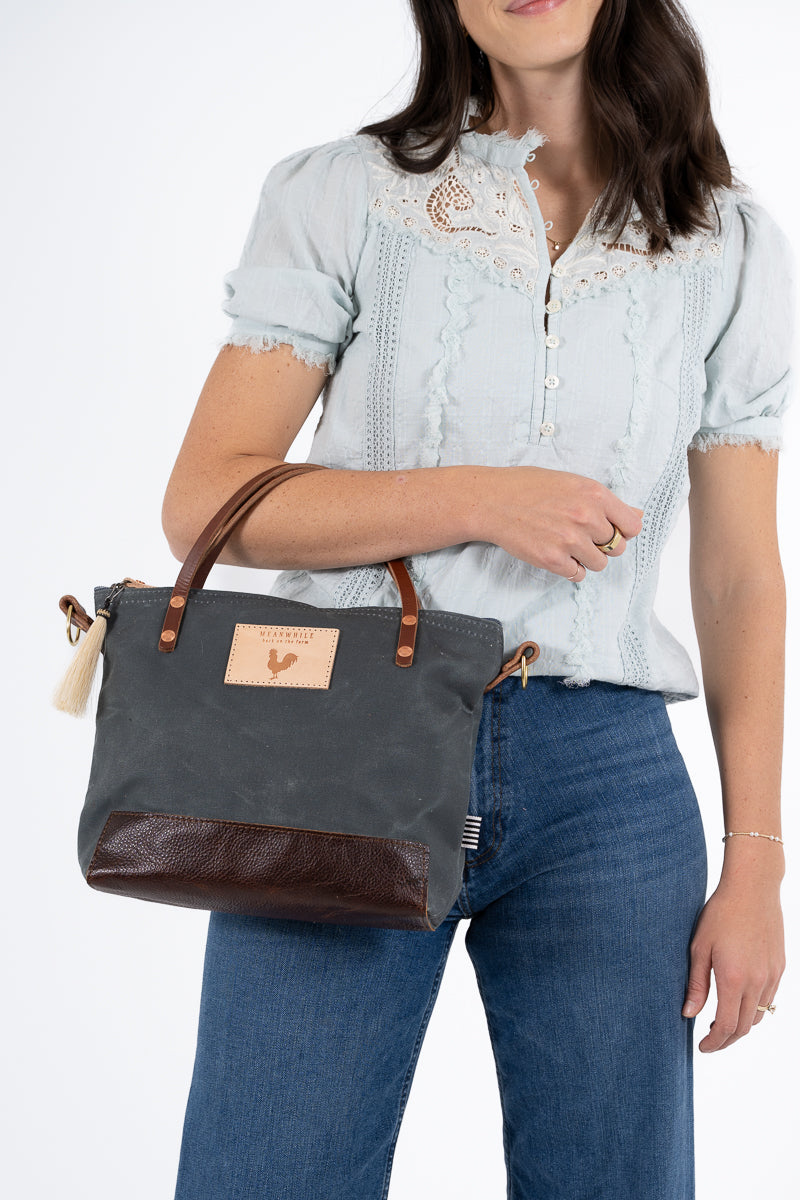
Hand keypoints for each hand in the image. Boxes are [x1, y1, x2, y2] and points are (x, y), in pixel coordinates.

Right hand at [479, 466, 643, 580]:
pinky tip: (557, 553)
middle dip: (603, 545)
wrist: (494, 501)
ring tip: (568, 545)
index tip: (611, 531)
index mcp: (595, 495)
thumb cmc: (529, 488)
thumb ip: (605, 502)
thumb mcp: (573, 483)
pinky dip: (571, 569)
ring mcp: (570, 540)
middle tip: (582, 535)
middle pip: (617, 547)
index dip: (623, 531)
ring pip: (600, 564)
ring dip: (587, 558)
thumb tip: (637, 516)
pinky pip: (578, 575)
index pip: (632, 526)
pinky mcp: (553, 560)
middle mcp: (586, 517)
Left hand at [681, 876, 784, 1051]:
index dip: (714, 1042)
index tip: (702, 1047)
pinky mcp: (780, 967)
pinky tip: (739, 1001)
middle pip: (744, 1027)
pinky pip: (768, 999)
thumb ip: (696, 984)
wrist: (752, 889)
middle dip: (726, 1040)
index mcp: (733, 978)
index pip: (726, 1026)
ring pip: (758, 1016)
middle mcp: (757, 981)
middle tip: (709, 1041)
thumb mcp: (699, 947)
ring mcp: (771, 975)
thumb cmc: (720, 914)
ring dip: (741, 1026)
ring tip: (721, 1022)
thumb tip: (688, 1014)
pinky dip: (754, 1009)